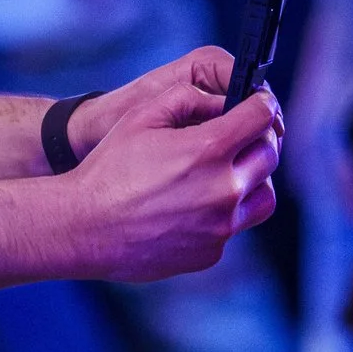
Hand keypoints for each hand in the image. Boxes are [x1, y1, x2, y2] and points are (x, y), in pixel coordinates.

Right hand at [64, 60, 281, 281]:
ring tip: (229, 174)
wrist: (83, 227)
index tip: (255, 105)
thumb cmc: (107, 170)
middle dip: (259, 140)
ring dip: (254, 180)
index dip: (260, 104)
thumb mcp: (141, 117)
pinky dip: (225, 213)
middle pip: (269, 155)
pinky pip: (234, 227)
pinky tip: (196, 206)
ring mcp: (220, 226)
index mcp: (209, 150)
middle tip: (241, 138)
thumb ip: (186, 98)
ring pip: (263, 197)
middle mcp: (223, 189)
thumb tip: (219, 100)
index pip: (261, 117)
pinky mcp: (210, 252)